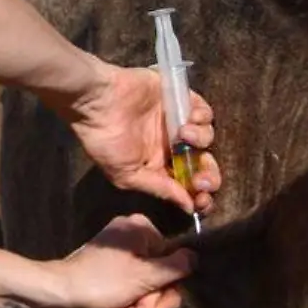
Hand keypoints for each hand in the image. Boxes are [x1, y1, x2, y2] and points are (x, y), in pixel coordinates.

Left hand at [46, 214, 195, 307]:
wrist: (58, 294)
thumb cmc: (101, 282)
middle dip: (149, 302)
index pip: (173, 261)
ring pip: (145, 285)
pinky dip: (125, 303)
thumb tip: (197, 256)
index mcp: (141, 228)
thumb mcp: (144, 277)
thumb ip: (175, 267)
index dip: (167, 290)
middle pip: (159, 275)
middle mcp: (132, 235)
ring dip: (137, 307)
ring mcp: (120, 252)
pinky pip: (130, 286)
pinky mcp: (110, 269)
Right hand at [55, 61, 221, 214]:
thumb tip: (190, 208)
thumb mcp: (128, 175)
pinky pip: (204, 112)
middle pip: (203, 163)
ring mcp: (176, 122)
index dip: (200, 195)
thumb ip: (161, 189)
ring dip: (201, 140)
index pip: (187, 184)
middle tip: (202, 178)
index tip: (202, 200)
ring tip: (183, 134)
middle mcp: (170, 146)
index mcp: (158, 166)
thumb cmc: (108, 142)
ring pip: (206, 137)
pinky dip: (203, 117)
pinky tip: (190, 118)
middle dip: (208, 174)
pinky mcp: (179, 100)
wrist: (98, 101)